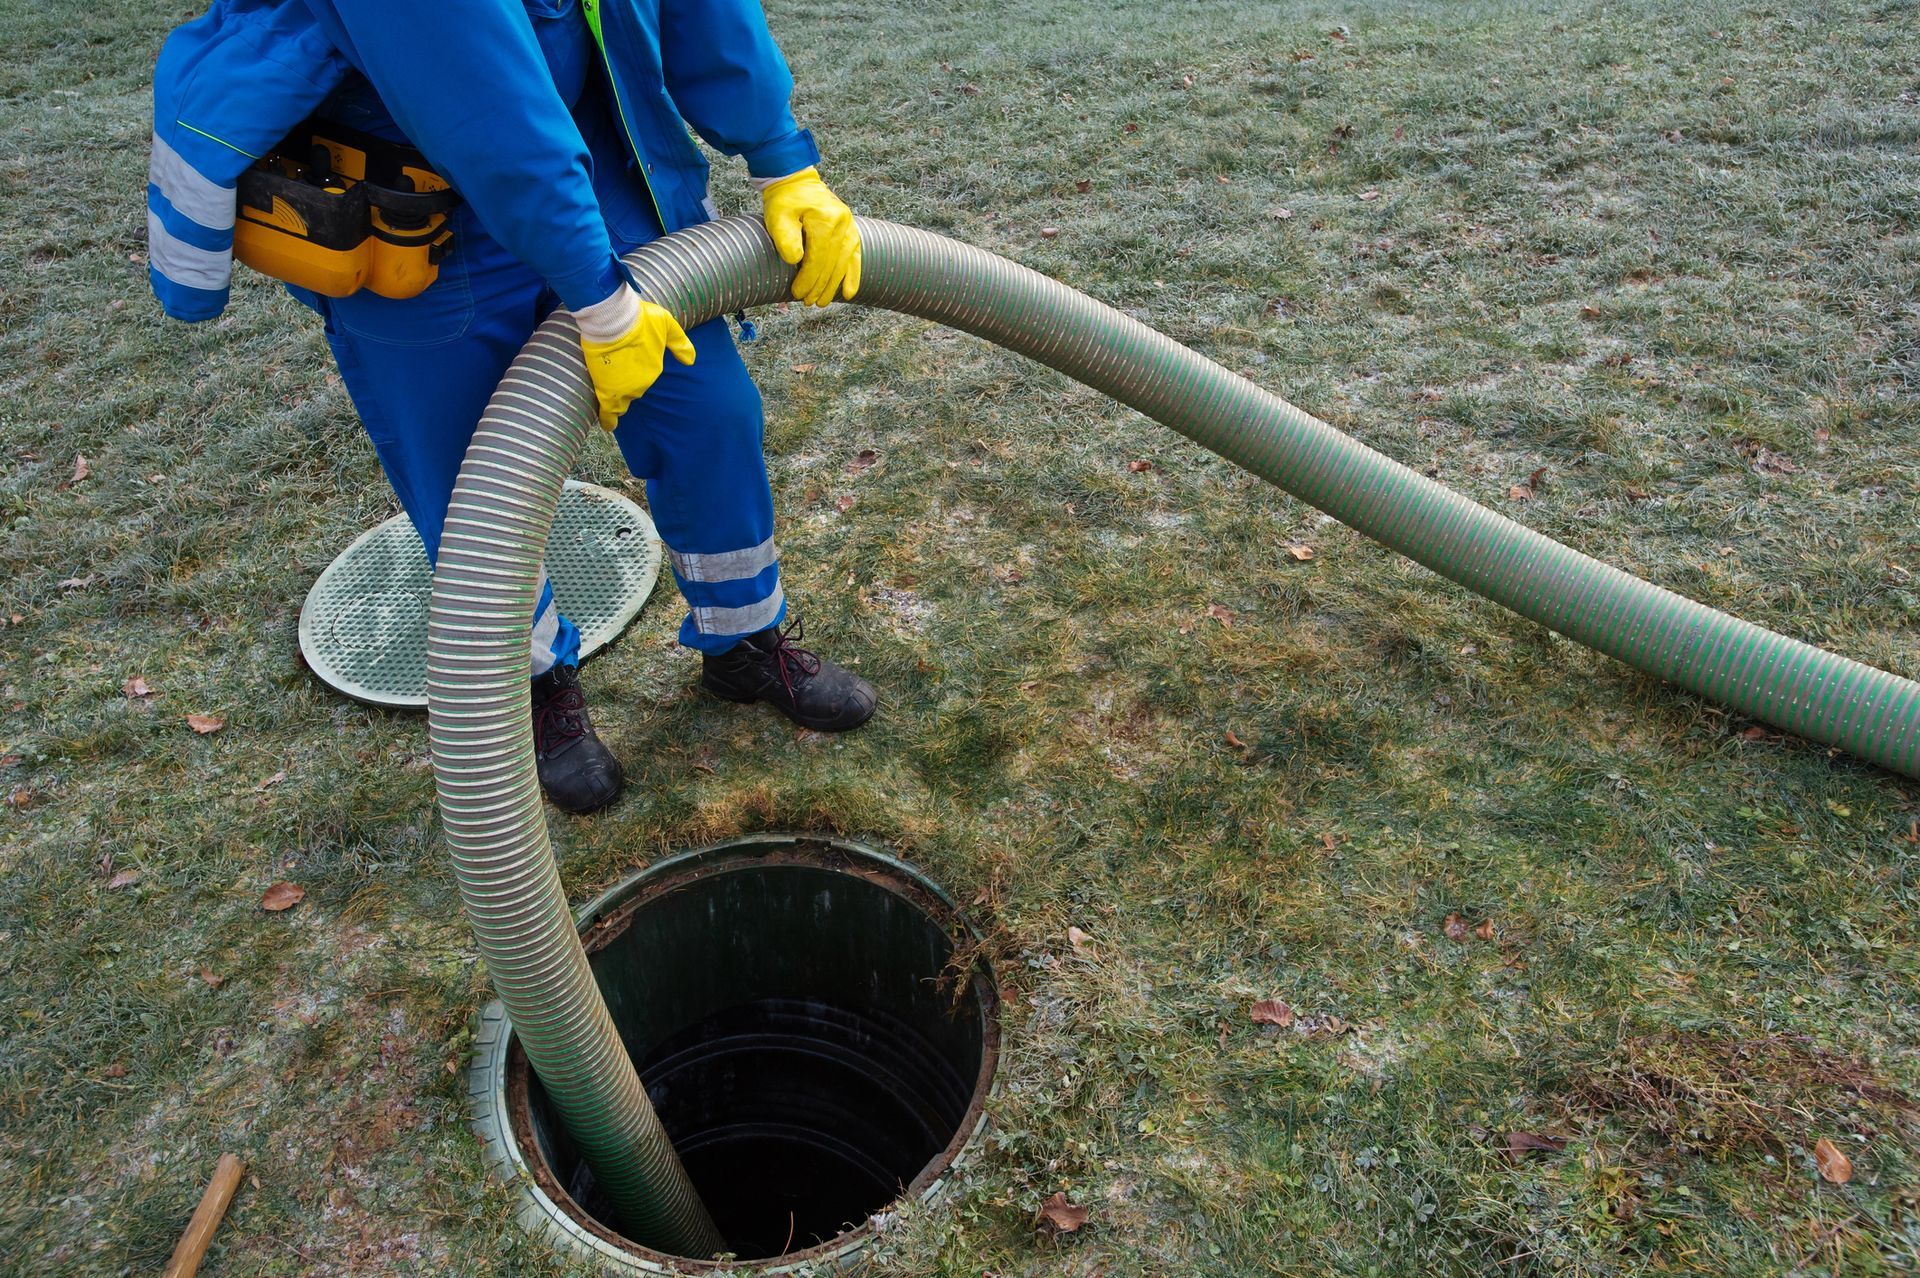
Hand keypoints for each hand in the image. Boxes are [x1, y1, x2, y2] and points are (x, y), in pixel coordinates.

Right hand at [574, 286, 695, 430]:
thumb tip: (691, 361)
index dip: (637, 369)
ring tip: (610, 397)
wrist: (614, 319)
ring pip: (622, 400)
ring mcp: (625, 388)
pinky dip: (608, 420)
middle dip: (626, 381)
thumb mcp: (667, 324)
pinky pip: (608, 412)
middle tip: (616, 369)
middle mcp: (642, 382)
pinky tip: (608, 426)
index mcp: (654, 368)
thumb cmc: (639, 319)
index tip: (631, 363)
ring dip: (617, 399)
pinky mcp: (607, 389)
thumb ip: (679, 342)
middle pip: (633, 388)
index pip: (645, 375)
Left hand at [760, 167, 859, 307]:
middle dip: (819, 286)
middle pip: (832, 263)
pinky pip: (855, 256)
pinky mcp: (850, 230)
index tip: (798, 293)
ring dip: (833, 285)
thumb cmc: (785, 200)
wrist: (796, 181)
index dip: (808, 279)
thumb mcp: (778, 216)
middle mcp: (842, 224)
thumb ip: (786, 239)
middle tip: (807, 302)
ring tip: (822, 302)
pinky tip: (849, 293)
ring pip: (844, 263)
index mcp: (825, 220)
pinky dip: (853, 275)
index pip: (818, 258)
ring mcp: (849, 226)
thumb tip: (797, 262)